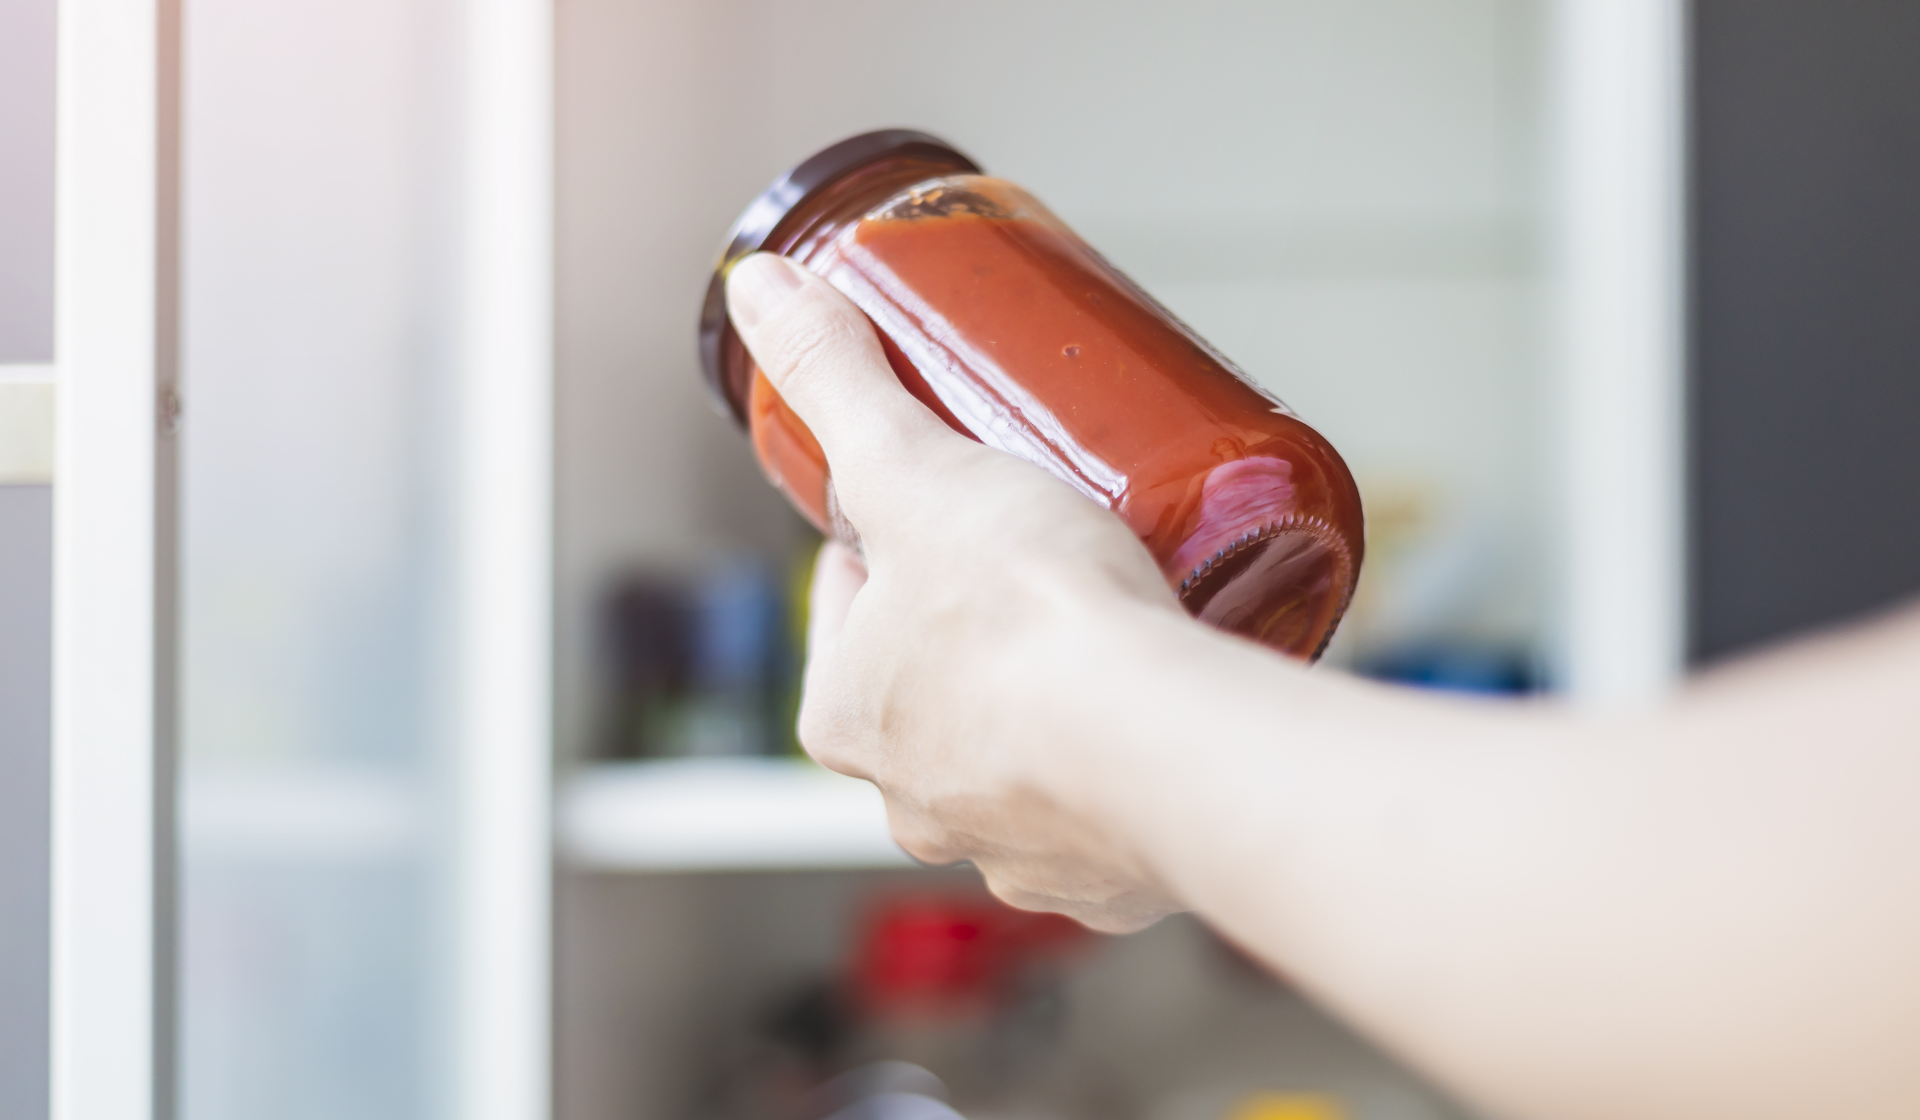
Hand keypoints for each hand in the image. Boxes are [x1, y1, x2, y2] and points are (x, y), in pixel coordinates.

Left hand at [726, 252, 1185, 930]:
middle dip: (970, 633)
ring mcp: (1008, 846)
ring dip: (1044, 708)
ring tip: (1103, 634)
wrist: (1161, 748)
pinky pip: (1099, 811)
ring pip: (1014, 759)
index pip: (846, 613)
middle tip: (1033, 557)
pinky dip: (1116, 768)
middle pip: (928, 690)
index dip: (885, 550)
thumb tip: (755, 293)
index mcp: (846, 715)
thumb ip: (838, 378)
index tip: (934, 512)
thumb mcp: (917, 465)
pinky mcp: (1103, 877)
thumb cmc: (1025, 620)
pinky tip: (1152, 716)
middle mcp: (911, 800)